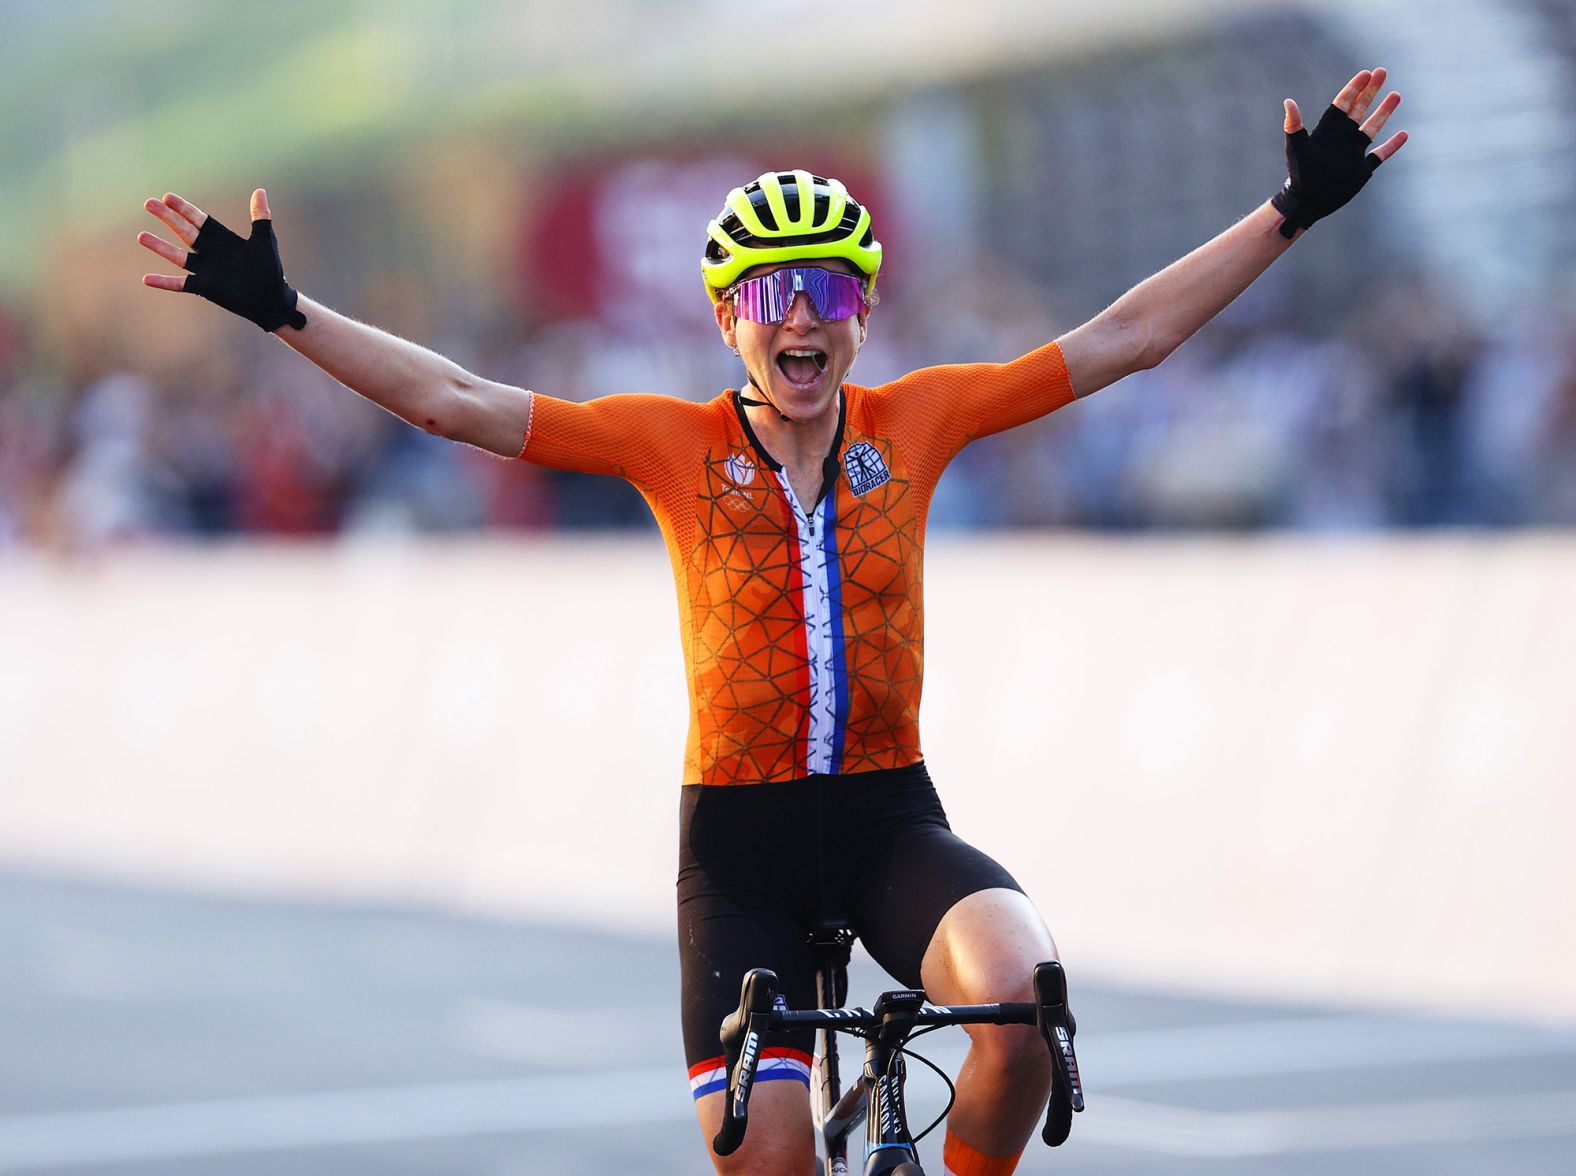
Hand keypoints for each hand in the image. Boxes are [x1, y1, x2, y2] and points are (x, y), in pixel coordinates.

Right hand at [139, 189, 306, 331]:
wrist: (271, 298)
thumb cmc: (269, 268)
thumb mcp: (264, 240)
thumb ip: (260, 216)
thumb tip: (260, 190)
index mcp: (222, 238)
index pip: (199, 220)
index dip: (184, 209)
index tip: (167, 196)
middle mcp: (209, 252)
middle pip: (184, 231)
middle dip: (168, 218)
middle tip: (149, 203)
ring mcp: (205, 270)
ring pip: (177, 256)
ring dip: (160, 247)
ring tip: (141, 236)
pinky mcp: (205, 287)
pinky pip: (181, 284)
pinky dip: (165, 282)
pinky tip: (147, 278)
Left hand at [1273, 68, 1407, 238]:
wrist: (1305, 203)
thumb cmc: (1299, 176)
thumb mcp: (1297, 149)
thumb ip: (1294, 126)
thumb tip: (1288, 102)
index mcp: (1328, 132)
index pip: (1343, 104)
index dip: (1354, 88)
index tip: (1365, 73)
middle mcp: (1342, 139)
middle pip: (1359, 109)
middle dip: (1371, 91)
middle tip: (1382, 71)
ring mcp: (1353, 154)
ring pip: (1372, 128)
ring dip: (1384, 112)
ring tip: (1396, 95)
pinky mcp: (1361, 170)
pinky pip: (1380, 155)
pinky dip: (1392, 146)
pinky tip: (1403, 135)